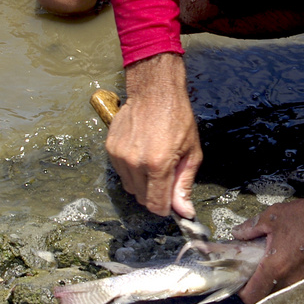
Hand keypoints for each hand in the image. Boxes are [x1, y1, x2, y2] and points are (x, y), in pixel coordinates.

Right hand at [105, 54, 200, 217]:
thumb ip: (184, 184)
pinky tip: (142, 154)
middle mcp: (135, 163)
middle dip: (155, 194)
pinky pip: (121, 173)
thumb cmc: (177, 119)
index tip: (170, 204)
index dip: (164, 209)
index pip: (155, 205)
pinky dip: (132, 171)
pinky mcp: (111, 149)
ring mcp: (120, 156)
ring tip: (153, 162)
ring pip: (130, 188)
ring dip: (142, 183)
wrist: (154, 92)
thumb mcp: (192, 152)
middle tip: (166, 176)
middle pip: (142, 199)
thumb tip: (184, 211)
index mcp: (158, 164)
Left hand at [234, 191, 303, 303]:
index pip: (251, 296)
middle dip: (260, 288)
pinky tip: (296, 262)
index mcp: (275, 268)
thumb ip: (251, 228)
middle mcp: (291, 281)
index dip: (242, 291)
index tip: (243, 280)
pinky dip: (295, 279)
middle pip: (266, 299)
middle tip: (258, 272)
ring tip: (278, 266)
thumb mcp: (274, 217)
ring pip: (284, 293)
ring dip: (278, 284)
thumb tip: (238, 233)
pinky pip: (301, 286)